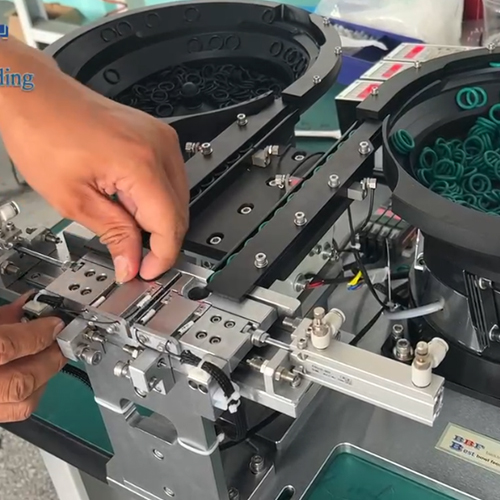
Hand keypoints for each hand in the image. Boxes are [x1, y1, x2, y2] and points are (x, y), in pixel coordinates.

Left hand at [0, 42, 188, 281]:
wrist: (35, 96)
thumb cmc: (44, 134)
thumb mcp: (73, 198)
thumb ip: (113, 234)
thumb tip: (131, 263)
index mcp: (141, 164)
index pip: (170, 224)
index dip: (162, 256)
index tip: (147, 271)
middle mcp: (160, 148)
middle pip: (179, 213)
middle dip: (159, 241)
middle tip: (133, 257)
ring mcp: (162, 139)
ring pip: (179, 198)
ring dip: (157, 220)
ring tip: (123, 222)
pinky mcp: (158, 137)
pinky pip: (170, 179)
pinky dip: (156, 199)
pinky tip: (129, 200)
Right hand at [0, 295, 64, 422]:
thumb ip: (3, 317)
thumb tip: (29, 305)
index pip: (6, 347)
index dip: (38, 333)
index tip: (55, 323)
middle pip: (21, 382)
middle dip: (50, 358)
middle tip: (60, 340)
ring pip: (22, 404)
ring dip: (43, 377)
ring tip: (48, 355)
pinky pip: (14, 413)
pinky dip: (29, 393)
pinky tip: (31, 374)